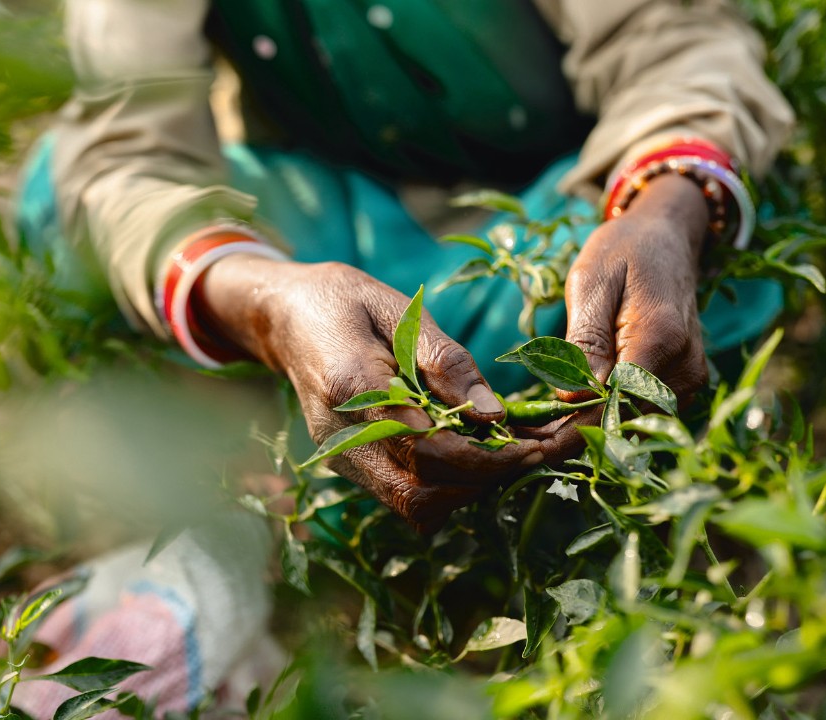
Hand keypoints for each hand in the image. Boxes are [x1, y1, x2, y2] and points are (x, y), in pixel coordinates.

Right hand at [200, 258, 560, 531]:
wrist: (284, 317)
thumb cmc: (345, 301)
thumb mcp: (399, 310)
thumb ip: (446, 363)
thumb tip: (494, 413)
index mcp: (352, 387)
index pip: (429, 449)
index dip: (489, 458)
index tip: (538, 445)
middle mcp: (342, 436)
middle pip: (423, 492)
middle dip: (488, 479)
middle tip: (541, 450)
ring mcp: (341, 458)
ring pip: (415, 505)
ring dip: (471, 488)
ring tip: (518, 452)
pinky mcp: (349, 466)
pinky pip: (403, 496)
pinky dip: (449, 485)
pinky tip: (480, 453)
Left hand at [520, 173, 710, 441]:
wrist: (666, 238)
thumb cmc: (623, 252)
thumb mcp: (591, 282)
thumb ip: (586, 340)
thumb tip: (574, 397)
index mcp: (661, 338)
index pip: (614, 403)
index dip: (571, 426)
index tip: (530, 442)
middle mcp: (685, 368)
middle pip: (623, 419)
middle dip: (574, 433)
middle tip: (526, 440)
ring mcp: (690, 380)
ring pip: (631, 423)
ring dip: (588, 428)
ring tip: (541, 427)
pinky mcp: (684, 387)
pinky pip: (641, 412)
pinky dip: (606, 416)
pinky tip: (572, 411)